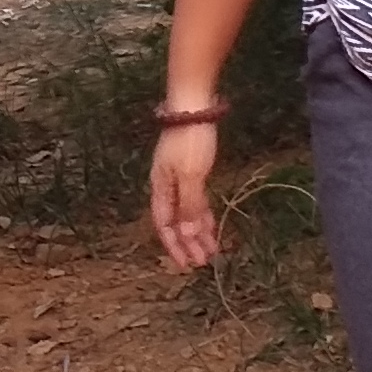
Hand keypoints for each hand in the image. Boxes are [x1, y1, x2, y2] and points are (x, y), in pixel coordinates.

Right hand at [149, 119, 222, 269]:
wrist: (194, 107)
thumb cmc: (190, 141)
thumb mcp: (191, 176)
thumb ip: (190, 206)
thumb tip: (188, 234)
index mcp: (160, 188)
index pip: (164, 224)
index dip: (174, 245)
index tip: (185, 264)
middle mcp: (167, 186)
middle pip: (176, 221)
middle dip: (188, 242)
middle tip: (203, 261)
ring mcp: (179, 177)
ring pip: (187, 211)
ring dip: (198, 230)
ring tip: (211, 248)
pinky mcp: (191, 169)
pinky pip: (195, 199)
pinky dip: (202, 213)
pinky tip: (210, 223)